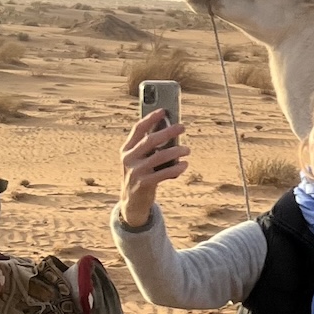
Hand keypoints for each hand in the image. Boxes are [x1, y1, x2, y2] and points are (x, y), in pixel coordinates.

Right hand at [119, 110, 189, 226]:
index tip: (163, 111)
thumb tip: (171, 131)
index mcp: (126, 149)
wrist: (132, 202)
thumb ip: (150, 148)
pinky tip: (185, 165)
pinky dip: (175, 168)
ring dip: (176, 151)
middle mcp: (128, 158)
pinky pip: (162, 173)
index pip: (137, 129)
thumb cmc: (142, 175)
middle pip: (149, 140)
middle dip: (167, 132)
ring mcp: (135, 171)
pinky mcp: (143, 184)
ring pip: (158, 157)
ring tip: (187, 149)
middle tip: (182, 127)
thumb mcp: (141, 160)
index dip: (150, 119)